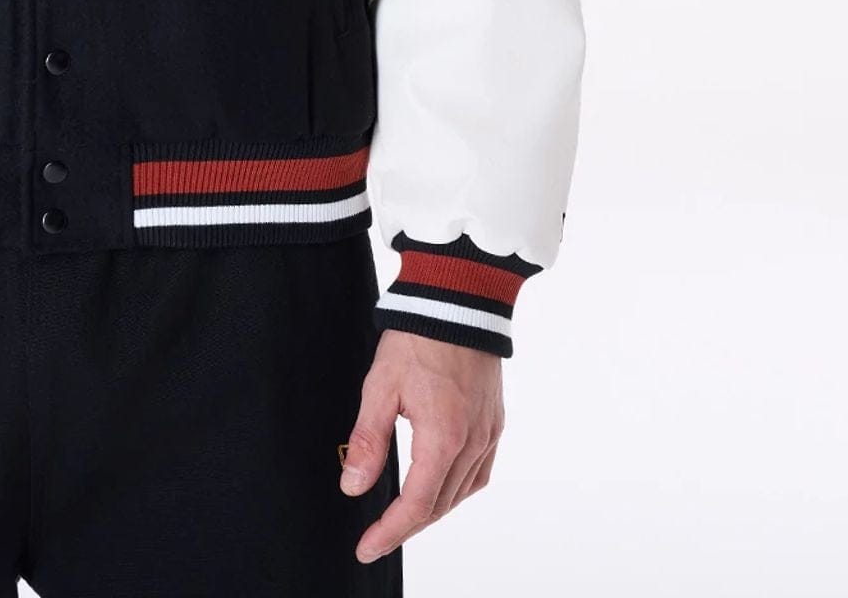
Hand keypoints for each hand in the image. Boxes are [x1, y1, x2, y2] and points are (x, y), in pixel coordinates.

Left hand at [339, 328, 504, 561]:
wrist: (458, 300)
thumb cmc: (418, 338)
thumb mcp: (380, 386)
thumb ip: (367, 440)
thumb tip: (353, 487)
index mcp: (443, 438)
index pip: (415, 505)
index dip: (389, 532)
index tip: (366, 548)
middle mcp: (472, 443)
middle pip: (439, 505)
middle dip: (406, 526)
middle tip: (376, 537)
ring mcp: (488, 434)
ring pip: (461, 494)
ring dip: (431, 511)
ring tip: (402, 518)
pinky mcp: (495, 423)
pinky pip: (479, 473)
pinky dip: (457, 490)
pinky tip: (440, 488)